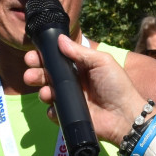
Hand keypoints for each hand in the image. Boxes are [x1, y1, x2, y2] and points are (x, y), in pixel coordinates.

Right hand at [24, 35, 147, 144]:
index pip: (56, 59)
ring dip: (43, 91)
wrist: (125, 115)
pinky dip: (51, 111)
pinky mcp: (70, 116)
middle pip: (48, 75)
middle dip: (36, 73)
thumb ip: (80, 52)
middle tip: (30, 74)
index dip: (43, 57)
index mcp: (79, 67)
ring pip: (48, 93)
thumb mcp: (101, 62)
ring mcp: (70, 99)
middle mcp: (72, 82)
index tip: (32, 56)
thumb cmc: (117, 85)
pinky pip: (54, 113)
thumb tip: (59, 38)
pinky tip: (54, 108)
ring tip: (46, 93)